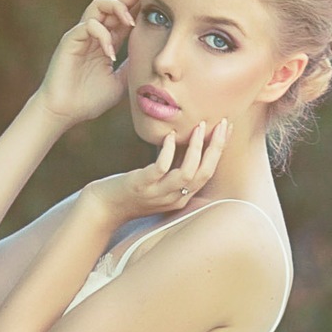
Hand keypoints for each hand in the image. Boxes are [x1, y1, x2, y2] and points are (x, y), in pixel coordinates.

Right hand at [34, 0, 146, 126]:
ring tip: (131, 22)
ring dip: (117, 8)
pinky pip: (89, 25)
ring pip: (98, 5)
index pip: (124, 17)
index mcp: (106, 42)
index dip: (138, 4)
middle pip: (112, 4)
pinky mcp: (70, 40)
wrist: (65, 112)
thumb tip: (151, 56)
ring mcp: (81, 35)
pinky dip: (103, 35)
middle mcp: (94, 34)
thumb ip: (131, 66)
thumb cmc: (89, 100)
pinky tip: (110, 54)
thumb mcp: (120, 82)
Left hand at [81, 117, 230, 225]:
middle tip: (222, 124)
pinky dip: (169, 152)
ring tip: (200, 127)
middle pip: (204, 173)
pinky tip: (170, 136)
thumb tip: (185, 140)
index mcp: (182, 196)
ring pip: (187, 173)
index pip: (208, 173)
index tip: (227, 129)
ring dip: (196, 149)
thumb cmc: (130, 190)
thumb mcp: (158, 180)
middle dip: (216, 148)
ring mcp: (159, 194)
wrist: (104, 208)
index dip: (219, 151)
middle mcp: (175, 198)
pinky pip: (161, 169)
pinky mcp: (142, 186)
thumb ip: (173, 166)